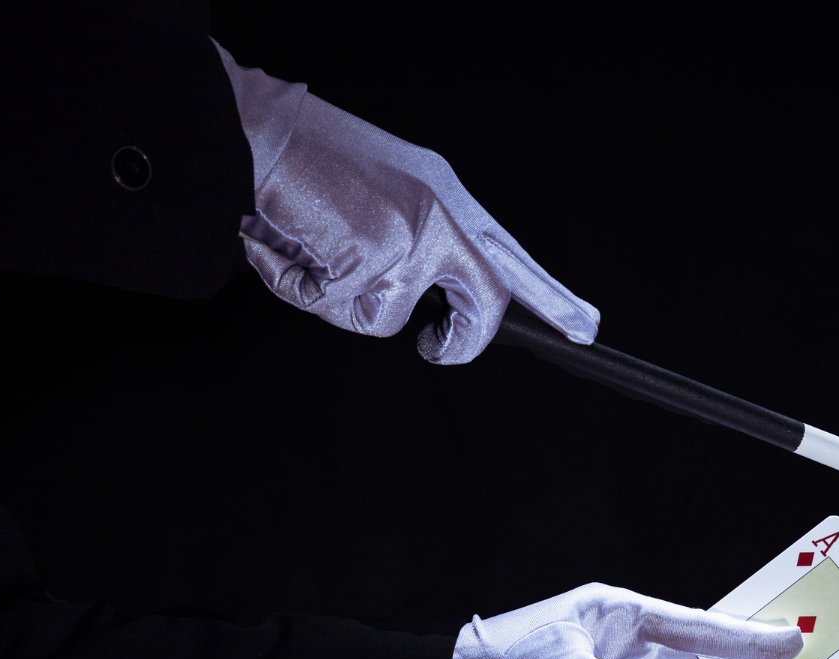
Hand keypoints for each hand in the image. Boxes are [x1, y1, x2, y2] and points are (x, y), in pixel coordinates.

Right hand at [213, 41, 599, 363]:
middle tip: (436, 349)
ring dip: (337, 302)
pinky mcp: (373, 259)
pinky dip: (298, 289)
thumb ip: (412, 235)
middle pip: (484, 300)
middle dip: (463, 342)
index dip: (548, 296)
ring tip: (305, 252)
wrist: (255, 130)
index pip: (508, 255)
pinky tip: (283, 248)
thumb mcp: (381, 191)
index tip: (582, 327)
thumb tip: (421, 296)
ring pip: (386, 319)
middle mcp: (439, 213)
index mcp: (444, 194)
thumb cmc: (303, 158)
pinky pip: (338, 309)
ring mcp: (410, 237)